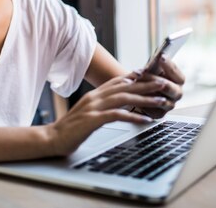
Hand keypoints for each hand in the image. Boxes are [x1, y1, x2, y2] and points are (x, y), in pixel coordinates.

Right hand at [45, 75, 170, 155]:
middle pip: (125, 87)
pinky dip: (133, 117)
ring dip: (144, 99)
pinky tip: (145, 120)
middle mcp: (95, 97)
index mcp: (94, 95)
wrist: (52, 138)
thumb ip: (101, 106)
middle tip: (163, 84)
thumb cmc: (71, 129)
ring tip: (160, 101)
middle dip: (146, 85)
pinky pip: (116, 115)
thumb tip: (118, 106)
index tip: (152, 76)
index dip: (137, 77)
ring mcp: (93, 108)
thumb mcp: (88, 113)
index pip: (118, 81)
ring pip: (124, 99)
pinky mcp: (92, 120)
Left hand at [129, 55, 184, 118]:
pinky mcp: (159, 114)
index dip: (169, 66)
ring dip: (145, 90)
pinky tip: (133, 94)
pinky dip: (141, 101)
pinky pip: (151, 109)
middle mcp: (176, 93)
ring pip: (159, 99)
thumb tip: (159, 56)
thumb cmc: (150, 75)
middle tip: (143, 73)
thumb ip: (158, 63)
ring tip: (134, 82)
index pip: (178, 75)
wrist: (142, 88)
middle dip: (154, 79)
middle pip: (169, 88)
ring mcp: (169, 105)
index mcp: (179, 81)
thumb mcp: (155, 67)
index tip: (160, 57)